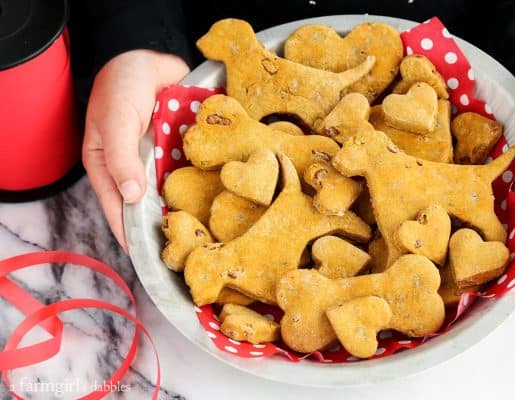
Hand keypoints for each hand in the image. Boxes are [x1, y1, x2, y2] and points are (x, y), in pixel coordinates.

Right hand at [83, 50, 188, 250]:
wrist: (148, 54)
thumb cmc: (120, 86)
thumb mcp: (114, 122)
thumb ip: (121, 159)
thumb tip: (132, 196)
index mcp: (110, 168)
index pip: (120, 210)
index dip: (133, 235)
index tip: (151, 258)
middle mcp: (136, 169)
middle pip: (150, 206)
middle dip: (166, 225)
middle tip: (188, 249)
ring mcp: (160, 160)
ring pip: (174, 191)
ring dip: (188, 206)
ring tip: (208, 232)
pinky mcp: (181, 148)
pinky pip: (191, 169)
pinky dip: (202, 180)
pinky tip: (218, 197)